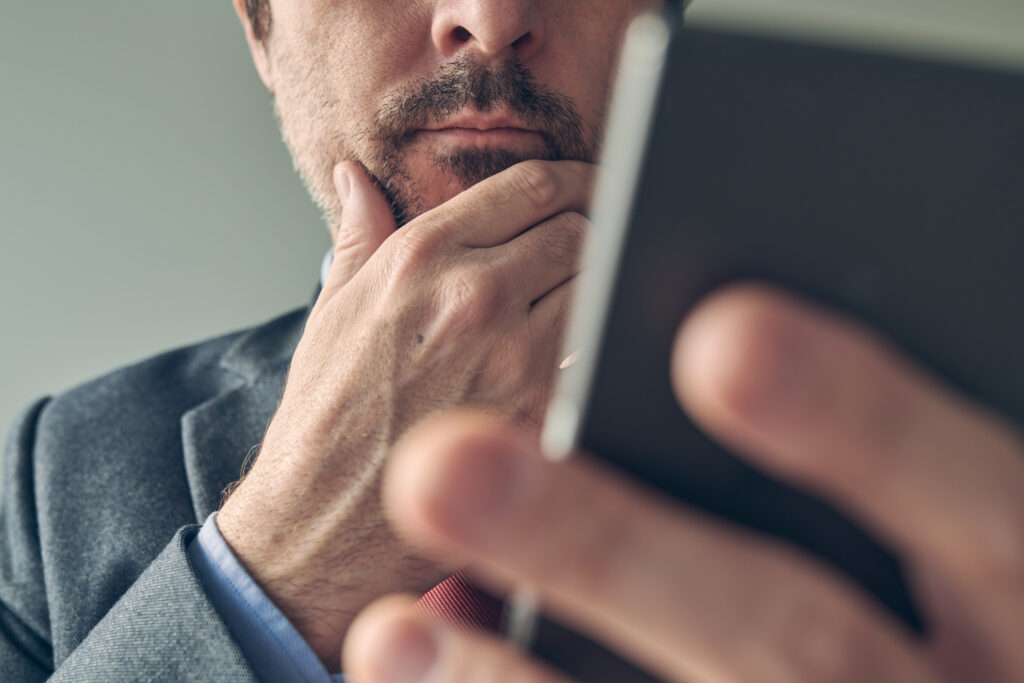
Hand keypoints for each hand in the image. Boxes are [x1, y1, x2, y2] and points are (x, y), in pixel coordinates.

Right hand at [217, 159, 593, 664]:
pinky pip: (598, 352)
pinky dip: (602, 339)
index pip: (532, 186)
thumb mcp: (332, 311)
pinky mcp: (541, 412)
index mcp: (421, 258)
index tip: (589, 190)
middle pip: (580, 228)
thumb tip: (355, 179)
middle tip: (607, 238)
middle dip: (600, 226)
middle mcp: (471, 295)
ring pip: (601, 283)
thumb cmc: (327, 418)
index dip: (577, 180)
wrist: (322, 519)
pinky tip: (592, 343)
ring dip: (607, 282)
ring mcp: (512, 355)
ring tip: (599, 290)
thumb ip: (359, 234)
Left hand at [344, 284, 1023, 681]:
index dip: (865, 426)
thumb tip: (738, 331)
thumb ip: (920, 452)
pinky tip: (417, 662)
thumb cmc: (988, 607)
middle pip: (796, 638)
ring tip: (394, 626)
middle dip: (615, 554)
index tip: (723, 338)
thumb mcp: (992, 513)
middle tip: (444, 469)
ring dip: (520, 682)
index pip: (980, 501)